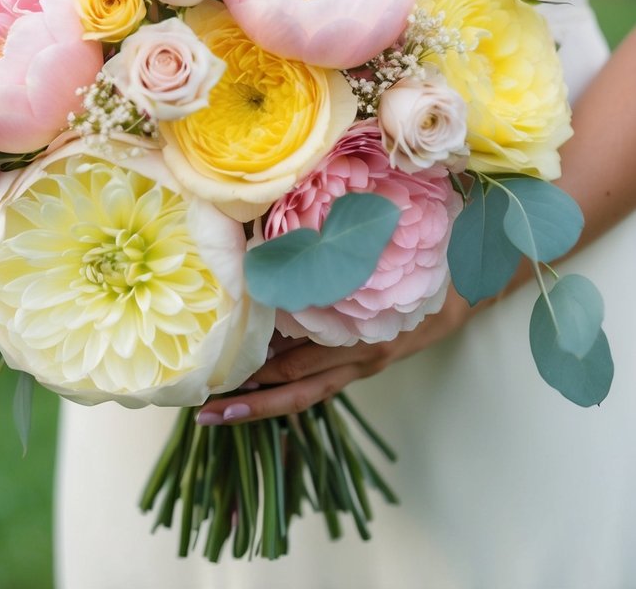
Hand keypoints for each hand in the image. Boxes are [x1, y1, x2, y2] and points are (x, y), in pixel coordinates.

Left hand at [196, 286, 478, 425]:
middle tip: (205, 411)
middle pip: (296, 388)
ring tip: (221, 409)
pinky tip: (260, 379)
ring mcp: (364, 360)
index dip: (259, 376)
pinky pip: (323, 379)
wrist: (470, 283)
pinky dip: (289, 382)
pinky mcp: (367, 358)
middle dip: (251, 401)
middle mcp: (359, 356)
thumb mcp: (381, 264)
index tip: (219, 380)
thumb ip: (337, 269)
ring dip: (265, 400)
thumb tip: (280, 263)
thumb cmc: (421, 264)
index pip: (299, 366)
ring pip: (306, 391)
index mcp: (361, 336)